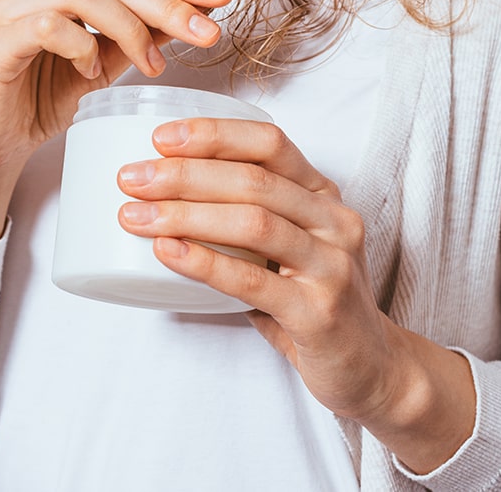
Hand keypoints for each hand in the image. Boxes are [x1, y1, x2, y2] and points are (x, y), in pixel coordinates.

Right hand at [0, 0, 233, 248]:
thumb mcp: (109, 61)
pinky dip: (82, 48)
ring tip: (152, 67)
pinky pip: (48, 26)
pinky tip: (93, 74)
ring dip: (130, 29)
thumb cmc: (46, 95)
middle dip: (168, 3)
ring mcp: (9, 5)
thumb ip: (143, 32)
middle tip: (207, 33)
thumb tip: (197, 12)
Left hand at [117, 118, 475, 473]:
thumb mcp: (288, 246)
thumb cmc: (312, 299)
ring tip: (134, 215)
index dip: (213, 135)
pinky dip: (204, 262)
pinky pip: (253, 280)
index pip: (270, 144)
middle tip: (131, 178)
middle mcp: (334, 221)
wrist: (370, 365)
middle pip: (254, 180)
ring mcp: (331, 265)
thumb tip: (160, 196)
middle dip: (184, 174)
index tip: (160, 138)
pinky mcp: (319, 312)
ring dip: (184, 214)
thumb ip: (245, 218)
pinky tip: (166, 252)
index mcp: (322, 195)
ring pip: (254, 222)